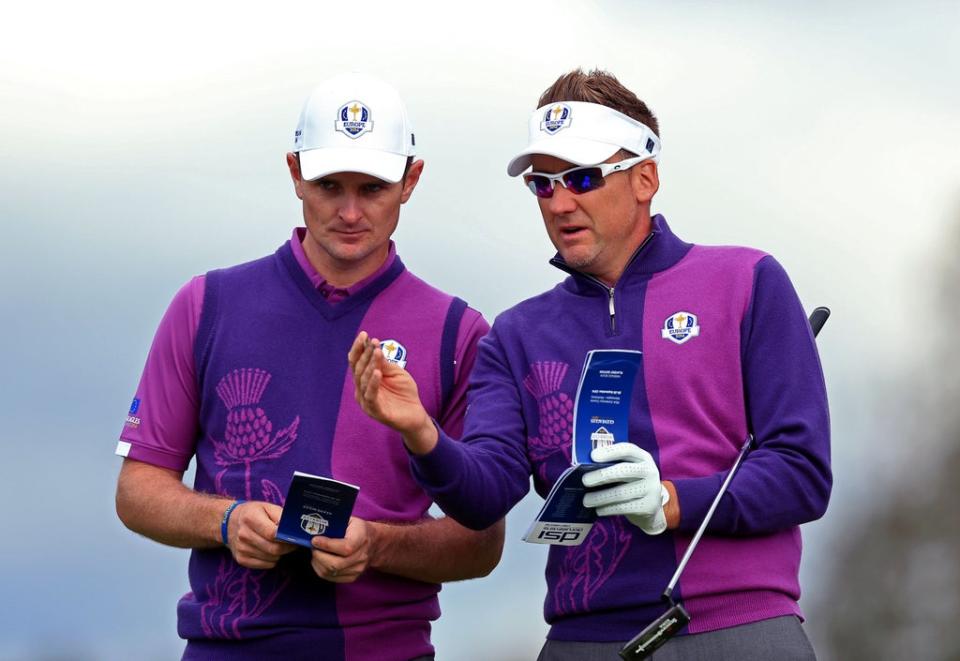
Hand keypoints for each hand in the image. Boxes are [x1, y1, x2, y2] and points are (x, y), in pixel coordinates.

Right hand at [226, 501, 296, 568]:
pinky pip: (266, 565)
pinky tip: (270, 551)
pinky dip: (272, 560)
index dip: (287, 537)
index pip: (273, 534)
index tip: (294, 537)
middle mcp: (244, 534)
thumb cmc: (253, 513)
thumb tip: (292, 529)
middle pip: (273, 549)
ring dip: (280, 553)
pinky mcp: (241, 559)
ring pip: (271, 558)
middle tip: (292, 543)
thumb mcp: (267, 507)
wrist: (229, 522)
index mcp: (250, 518)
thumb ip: (281, 516)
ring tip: (279, 544)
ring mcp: (241, 548)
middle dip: (287, 548)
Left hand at [311, 517, 372, 582]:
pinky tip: (319, 561)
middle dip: (318, 555)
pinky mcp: (352, 577)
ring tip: (316, 552)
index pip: (345, 548)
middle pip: (335, 564)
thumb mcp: (350, 520)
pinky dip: (321, 569)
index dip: (327, 545)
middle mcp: (362, 557)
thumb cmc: (358, 529)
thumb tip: (315, 526)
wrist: (374, 543)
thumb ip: (335, 523)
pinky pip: (331, 578)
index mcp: (362, 539)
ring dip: (317, 562)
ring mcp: (357, 569)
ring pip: (330, 572)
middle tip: (313, 547)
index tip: (314, 540)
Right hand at [348, 331, 436, 453]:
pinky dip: (373, 384)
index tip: (364, 334)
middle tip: (373, 342)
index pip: (356, 362)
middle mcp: (361, 389)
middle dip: (365, 354)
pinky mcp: (375, 411)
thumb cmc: (404, 392)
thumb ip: (384, 363)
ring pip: (363, 381)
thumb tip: (374, 346)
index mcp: (364, 379)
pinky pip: (371, 396)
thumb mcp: (396, 373)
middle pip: (358, 369)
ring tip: (377, 352)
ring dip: (370, 365)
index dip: (359, 348)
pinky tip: (377, 373)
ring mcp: (366, 401)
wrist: (415, 414)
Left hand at [582, 443, 669, 534]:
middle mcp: (650, 471)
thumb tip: (585, 467)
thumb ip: (612, 465)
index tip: (593, 456)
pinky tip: (598, 510)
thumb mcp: (628, 470)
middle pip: (624, 470)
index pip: (628, 449)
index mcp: (643, 457)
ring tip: (586, 500)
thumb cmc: (632, 483)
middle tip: (585, 481)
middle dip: (602, 475)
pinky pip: (624, 507)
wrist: (651, 507)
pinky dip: (608, 509)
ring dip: (600, 497)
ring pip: (621, 492)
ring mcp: (651, 489)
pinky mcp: (649, 506)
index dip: (610, 451)